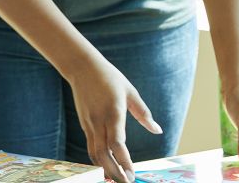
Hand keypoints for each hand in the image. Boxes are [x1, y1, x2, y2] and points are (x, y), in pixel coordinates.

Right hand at [68, 58, 162, 182]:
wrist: (81, 67)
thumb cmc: (109, 77)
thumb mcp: (130, 92)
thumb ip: (143, 113)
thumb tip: (157, 130)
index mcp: (112, 112)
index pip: (117, 143)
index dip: (124, 161)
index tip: (132, 175)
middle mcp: (98, 121)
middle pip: (103, 154)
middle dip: (114, 172)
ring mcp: (89, 123)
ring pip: (94, 153)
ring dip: (105, 168)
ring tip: (116, 179)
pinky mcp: (85, 124)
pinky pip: (91, 146)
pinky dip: (99, 159)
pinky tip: (107, 166)